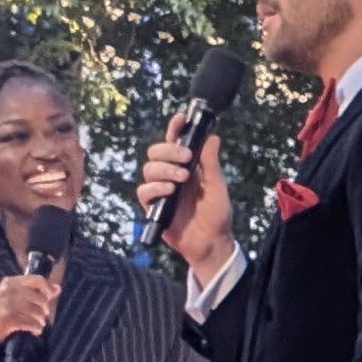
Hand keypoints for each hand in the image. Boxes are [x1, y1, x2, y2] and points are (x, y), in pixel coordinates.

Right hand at [0, 271, 61, 345]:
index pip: (37, 279)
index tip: (51, 297)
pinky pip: (30, 323)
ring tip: (39, 324)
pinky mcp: (7, 319)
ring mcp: (6, 305)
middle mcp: (9, 291)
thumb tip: (58, 288)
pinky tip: (36, 331)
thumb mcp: (16, 296)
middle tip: (43, 316)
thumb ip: (36, 291)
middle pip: (40, 298)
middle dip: (45, 310)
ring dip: (41, 321)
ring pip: (36, 311)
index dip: (48, 288)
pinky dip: (36, 328)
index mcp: (11, 282)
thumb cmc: (2, 311)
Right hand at [139, 114, 236, 285]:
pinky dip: (155, 188)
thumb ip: (211, 162)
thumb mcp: (217, 186)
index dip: (175, 128)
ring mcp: (160, 190)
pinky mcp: (153, 206)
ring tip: (182, 179)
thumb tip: (212, 136)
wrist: (211, 243)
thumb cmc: (216, 214)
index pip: (176, 141)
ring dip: (165, 169)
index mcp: (187, 166)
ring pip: (149, 168)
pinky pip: (144, 191)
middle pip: (156, 151)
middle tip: (186, 158)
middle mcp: (171, 174)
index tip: (181, 118)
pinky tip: (169, 191)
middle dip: (169, 150)